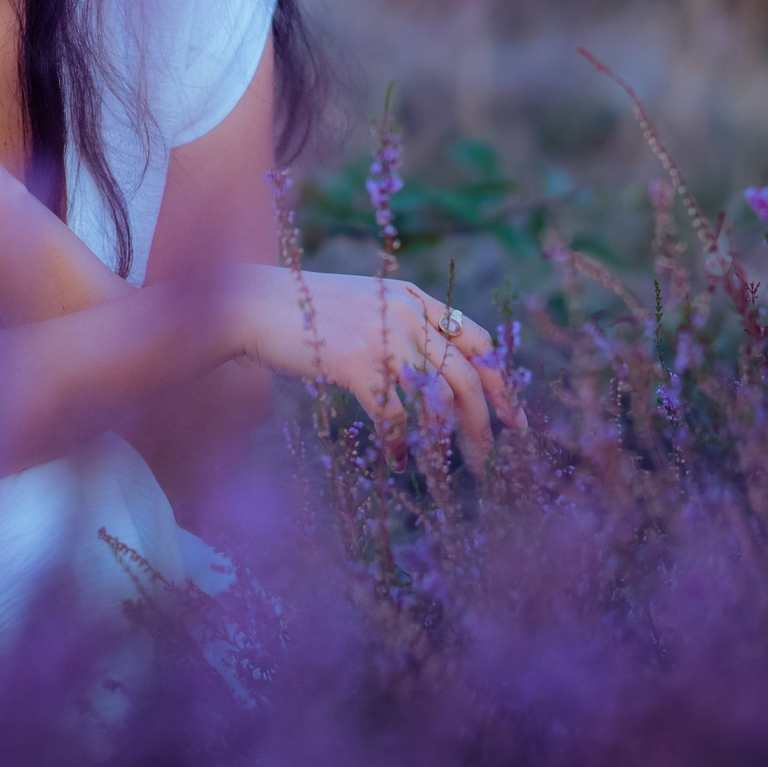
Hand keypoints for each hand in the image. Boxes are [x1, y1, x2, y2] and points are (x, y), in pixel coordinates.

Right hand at [226, 265, 523, 470]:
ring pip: (439, 397)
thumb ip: (400, 328)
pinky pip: (395, 414)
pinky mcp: (357, 361)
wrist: (253, 305)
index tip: (514, 418)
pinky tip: (396, 460)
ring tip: (448, 468)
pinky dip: (400, 443)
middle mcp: (406, 313)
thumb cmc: (304, 313)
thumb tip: (436, 381)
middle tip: (487, 458)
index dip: (502, 383)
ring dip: (448, 439)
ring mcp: (383, 335)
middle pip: (467, 375)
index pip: (478, 341)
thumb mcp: (364, 306)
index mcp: (413, 299)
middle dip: (484, 422)